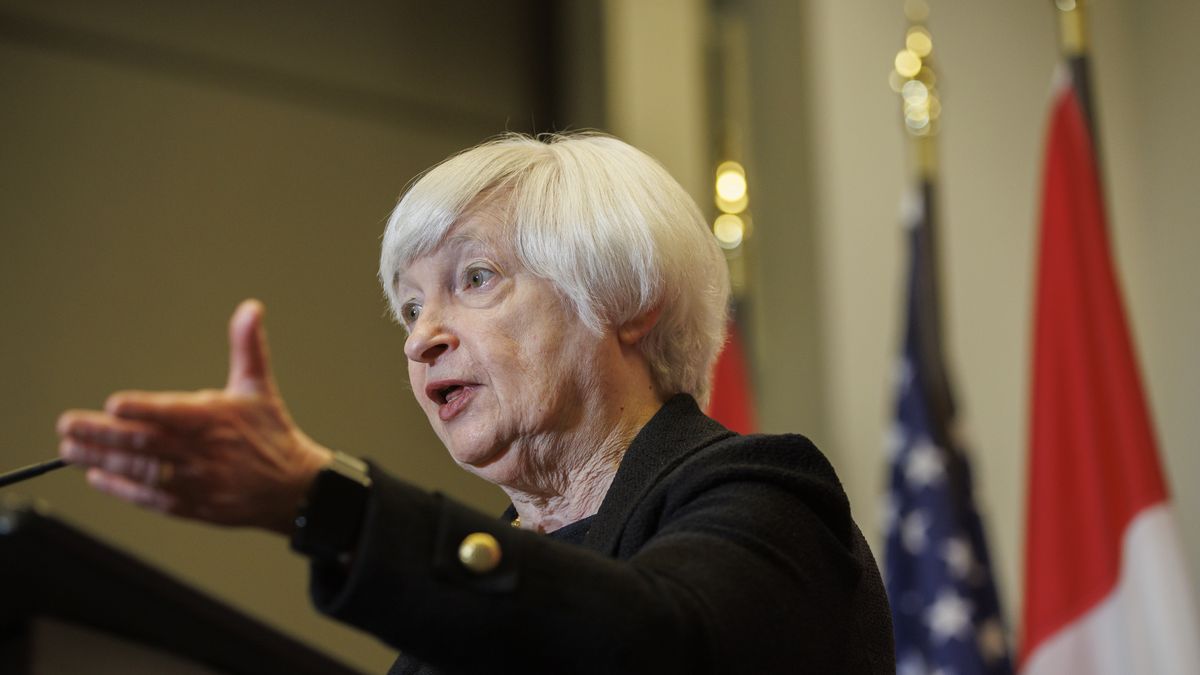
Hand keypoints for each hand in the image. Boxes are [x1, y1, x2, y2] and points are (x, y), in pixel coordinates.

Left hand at [57, 300, 332, 534]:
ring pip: (140, 470)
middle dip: (102, 434)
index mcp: (215, 420)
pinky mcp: (192, 505)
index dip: (142, 409)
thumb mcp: (259, 387)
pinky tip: (97, 477)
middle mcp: (202, 452)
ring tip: (71, 450)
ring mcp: (195, 481)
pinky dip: (121, 488)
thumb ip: (247, 347)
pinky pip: (150, 497)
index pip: (172, 413)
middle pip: (144, 443)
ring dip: (102, 460)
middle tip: (68, 426)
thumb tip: (251, 309)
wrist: (294, 487)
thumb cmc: (271, 433)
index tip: (113, 404)